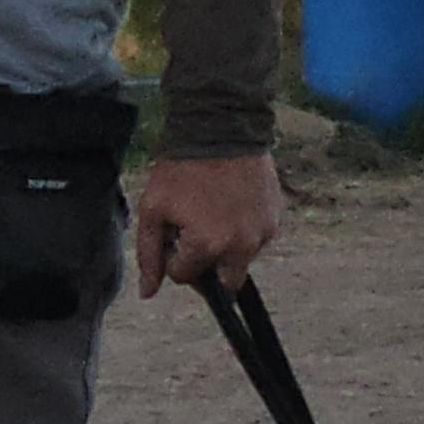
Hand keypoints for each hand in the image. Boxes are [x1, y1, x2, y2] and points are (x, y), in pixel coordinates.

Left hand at [132, 151, 283, 299]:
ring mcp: (262, 233)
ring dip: (227, 248)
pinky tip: (231, 203)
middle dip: (208, 266)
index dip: (173, 256)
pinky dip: (243, 231)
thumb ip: (149, 256)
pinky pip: (257, 239)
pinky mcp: (275, 218)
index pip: (185, 276)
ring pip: (241, 260)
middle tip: (196, 234)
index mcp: (207, 247)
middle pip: (224, 283)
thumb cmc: (181, 169)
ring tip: (214, 210)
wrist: (220, 129)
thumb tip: (148, 294)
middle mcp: (241, 248)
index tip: (173, 231)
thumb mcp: (154, 209)